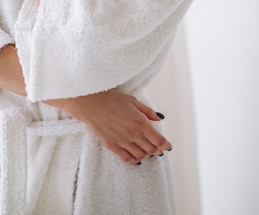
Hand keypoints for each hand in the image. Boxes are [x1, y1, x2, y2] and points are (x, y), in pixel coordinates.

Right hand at [52, 89, 171, 164]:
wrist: (90, 103)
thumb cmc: (111, 99)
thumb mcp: (132, 100)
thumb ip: (147, 111)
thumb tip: (160, 118)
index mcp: (140, 121)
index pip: (158, 139)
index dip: (165, 145)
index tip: (168, 146)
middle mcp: (133, 133)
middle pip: (151, 149)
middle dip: (157, 150)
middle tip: (158, 149)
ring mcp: (122, 141)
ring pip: (141, 155)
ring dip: (147, 155)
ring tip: (147, 152)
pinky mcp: (112, 146)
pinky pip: (127, 158)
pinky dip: (135, 160)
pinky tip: (137, 158)